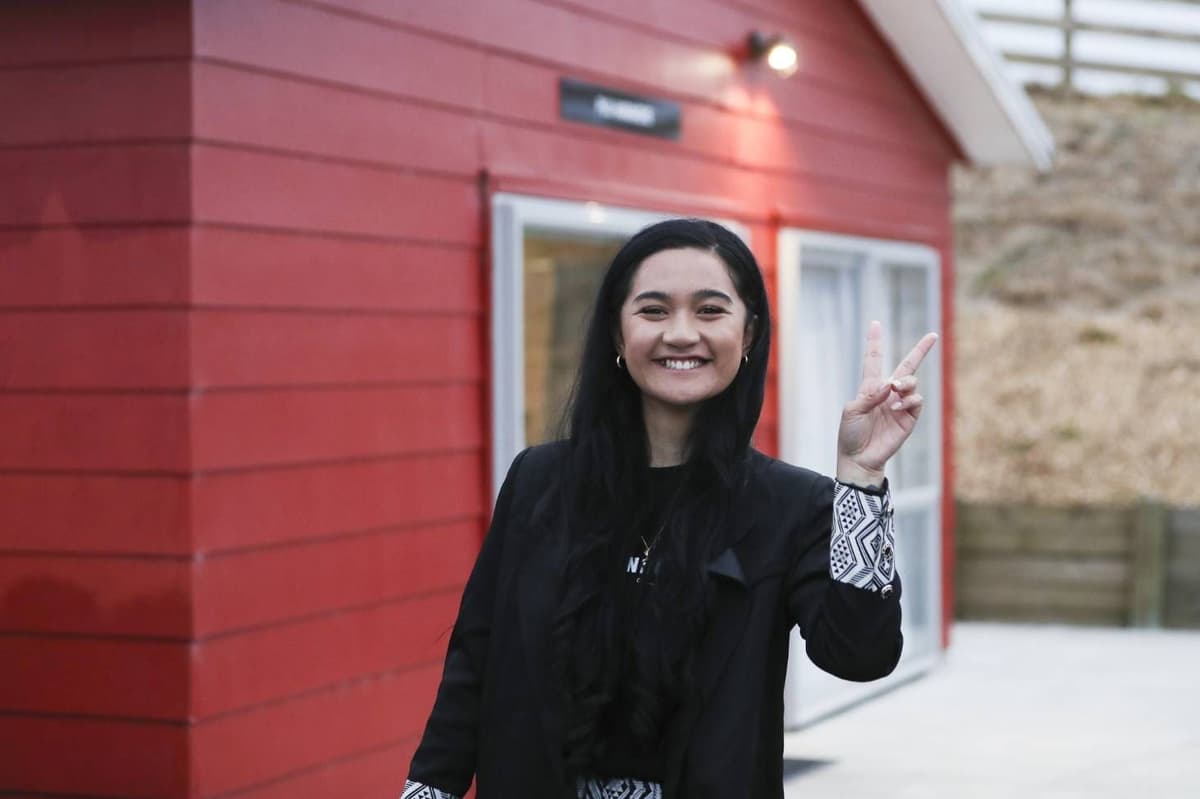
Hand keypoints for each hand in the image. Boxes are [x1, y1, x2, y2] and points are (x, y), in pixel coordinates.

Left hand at [836, 321, 937, 484]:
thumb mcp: (852, 411)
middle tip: (933, 336)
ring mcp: (900, 405)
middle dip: (922, 350)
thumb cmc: (850, 434)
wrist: (859, 458)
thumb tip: (889, 384)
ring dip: (905, 383)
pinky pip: (916, 401)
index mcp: (870, 388)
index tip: (876, 323)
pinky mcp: (909, 418)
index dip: (875, 342)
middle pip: (907, 366)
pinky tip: (895, 407)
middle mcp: (888, 393)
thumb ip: (869, 395)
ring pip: (912, 382)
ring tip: (895, 390)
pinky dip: (907, 401)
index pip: (873, 360)